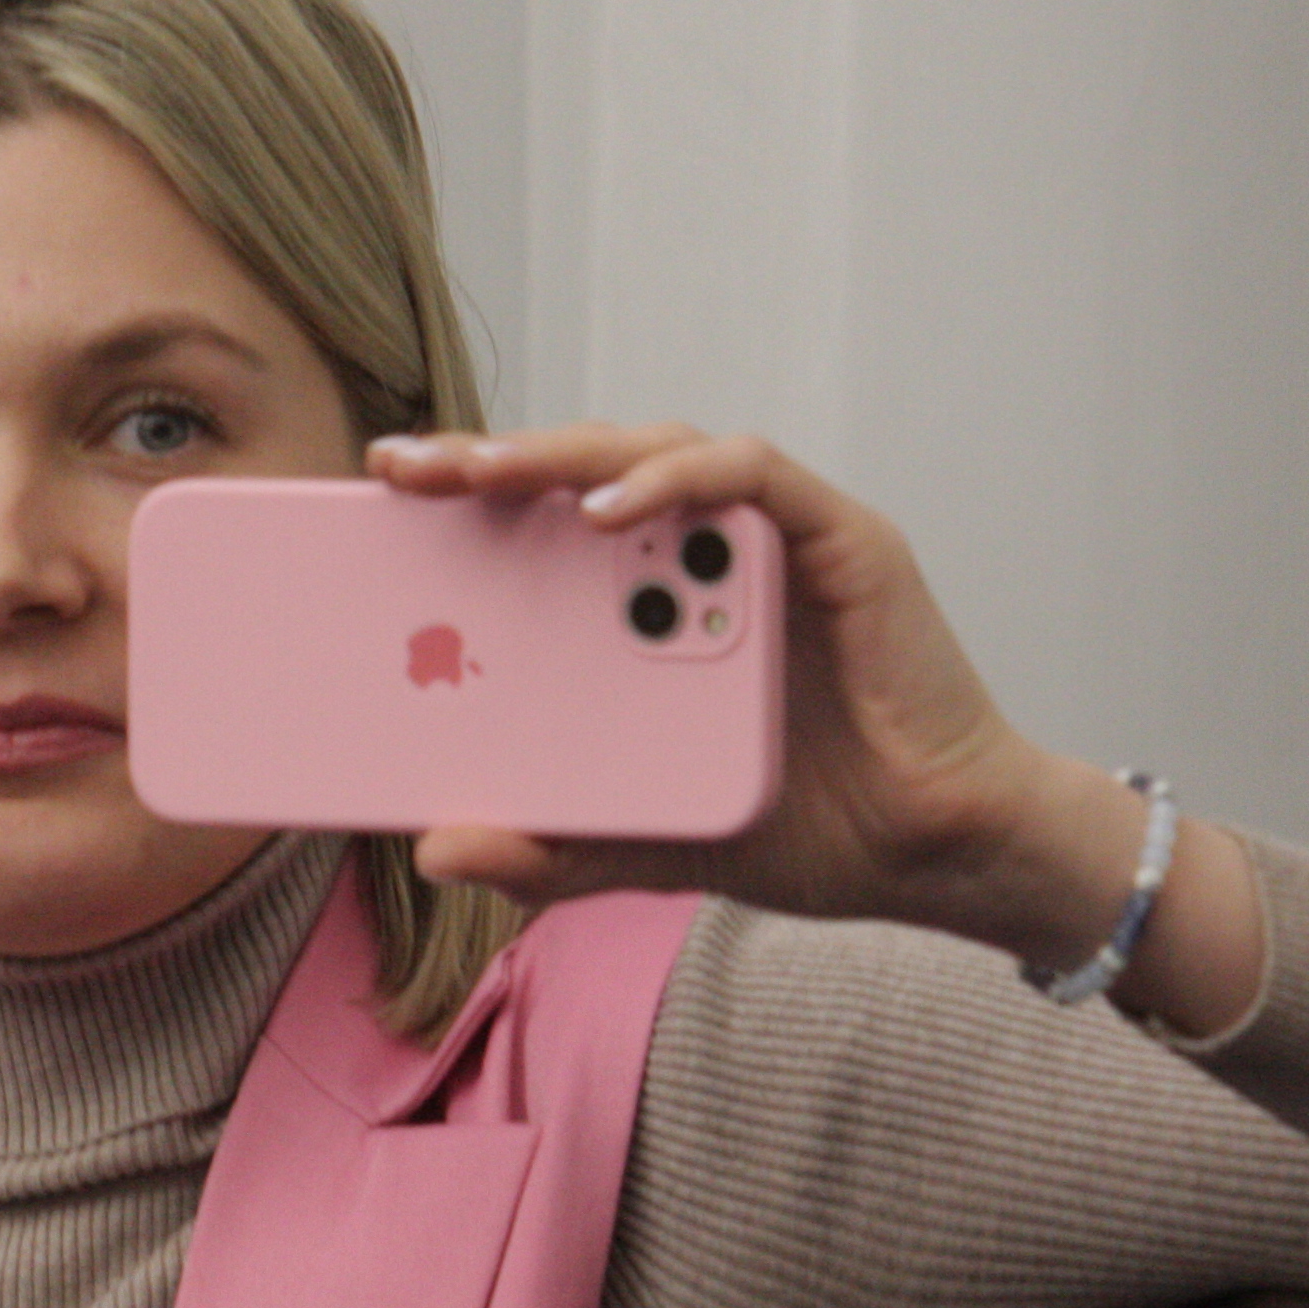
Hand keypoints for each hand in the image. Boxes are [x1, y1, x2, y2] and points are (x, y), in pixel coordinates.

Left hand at [368, 422, 1263, 1027]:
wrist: (933, 855)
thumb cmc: (801, 825)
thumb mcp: (643, 850)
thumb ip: (549, 849)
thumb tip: (436, 846)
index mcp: (650, 608)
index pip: (544, 527)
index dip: (463, 504)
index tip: (375, 501)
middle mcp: (707, 554)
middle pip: (582, 475)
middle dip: (485, 462)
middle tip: (398, 470)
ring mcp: (775, 539)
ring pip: (656, 452)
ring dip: (562, 455)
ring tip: (481, 473)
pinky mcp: (842, 540)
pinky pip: (752, 476)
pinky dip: (676, 480)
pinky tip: (608, 512)